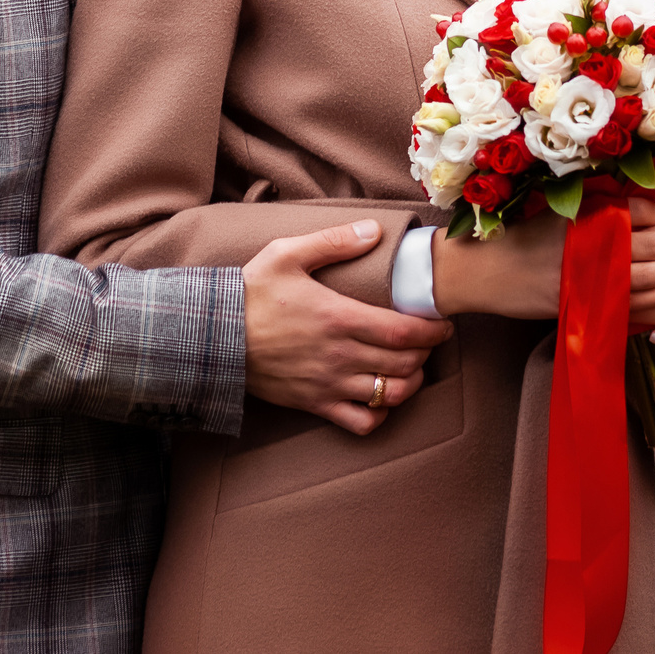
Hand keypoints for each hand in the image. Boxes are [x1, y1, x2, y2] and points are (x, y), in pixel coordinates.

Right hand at [243, 221, 454, 436]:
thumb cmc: (250, 293)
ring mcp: (328, 384)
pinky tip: (381, 397)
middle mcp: (339, 355)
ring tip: (411, 367)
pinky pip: (361, 422)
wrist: (212, 336)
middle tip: (428, 340)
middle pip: (405, 365)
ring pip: (391, 395)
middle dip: (427, 354)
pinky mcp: (314, 404)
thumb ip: (334, 241)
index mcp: (338, 317)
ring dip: (410, 383)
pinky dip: (380, 414)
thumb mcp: (286, 254)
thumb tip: (375, 231)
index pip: (404, 332)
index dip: (433, 331)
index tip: (443, 323)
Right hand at [433, 199, 654, 348]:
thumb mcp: (556, 209)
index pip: (640, 214)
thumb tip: (644, 202)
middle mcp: (590, 251)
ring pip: (649, 285)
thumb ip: (598, 206)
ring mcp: (587, 284)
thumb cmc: (515, 233)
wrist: (479, 272)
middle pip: (653, 250)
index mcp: (585, 220)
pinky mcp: (583, 310)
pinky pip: (632, 313)